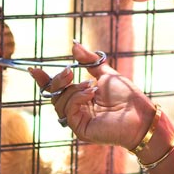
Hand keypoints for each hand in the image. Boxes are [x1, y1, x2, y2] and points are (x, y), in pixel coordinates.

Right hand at [29, 41, 155, 148]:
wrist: (140, 113)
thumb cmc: (127, 95)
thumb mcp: (105, 73)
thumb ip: (88, 60)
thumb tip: (74, 44)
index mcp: (81, 97)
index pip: (57, 89)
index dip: (45, 80)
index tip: (34, 69)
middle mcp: (77, 110)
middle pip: (54, 95)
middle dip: (58, 80)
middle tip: (69, 70)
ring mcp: (77, 121)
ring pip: (59, 102)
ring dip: (73, 90)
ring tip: (91, 86)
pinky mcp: (80, 129)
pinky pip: (68, 111)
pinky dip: (76, 98)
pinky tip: (90, 94)